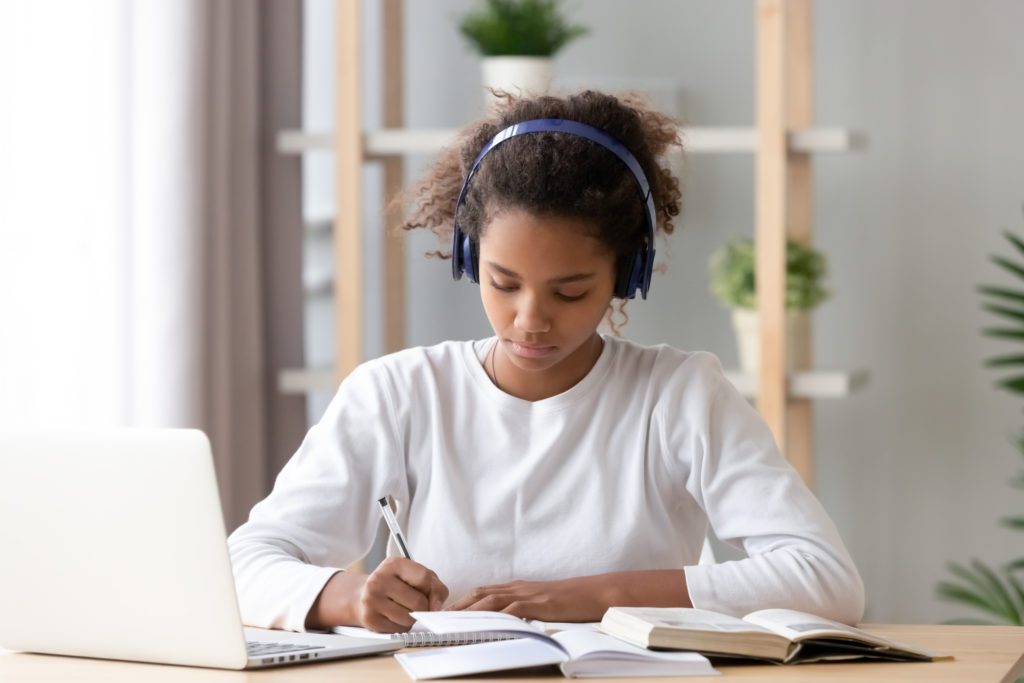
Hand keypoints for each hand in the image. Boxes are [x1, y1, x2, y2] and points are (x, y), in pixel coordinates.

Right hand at [306, 557, 448, 632]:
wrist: (363, 596)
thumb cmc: (395, 585)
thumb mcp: (414, 576)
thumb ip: (434, 587)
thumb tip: (436, 607)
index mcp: (394, 564)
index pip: (424, 578)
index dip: (433, 591)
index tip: (432, 597)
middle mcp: (379, 579)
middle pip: (418, 602)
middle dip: (423, 608)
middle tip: (415, 604)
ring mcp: (372, 600)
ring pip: (409, 619)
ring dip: (412, 618)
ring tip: (403, 609)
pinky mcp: (370, 619)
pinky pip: (398, 629)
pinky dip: (401, 626)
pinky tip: (393, 616)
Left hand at [448, 576, 610, 621]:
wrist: (592, 592)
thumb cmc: (569, 601)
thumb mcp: (540, 603)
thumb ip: (522, 608)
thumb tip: (505, 621)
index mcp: (517, 587)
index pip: (482, 592)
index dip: (462, 601)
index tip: (444, 612)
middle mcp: (517, 588)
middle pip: (480, 593)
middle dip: (457, 606)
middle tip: (438, 618)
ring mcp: (527, 595)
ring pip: (490, 600)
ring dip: (469, 610)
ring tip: (452, 622)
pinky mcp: (538, 604)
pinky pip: (513, 610)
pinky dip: (496, 617)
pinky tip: (485, 625)